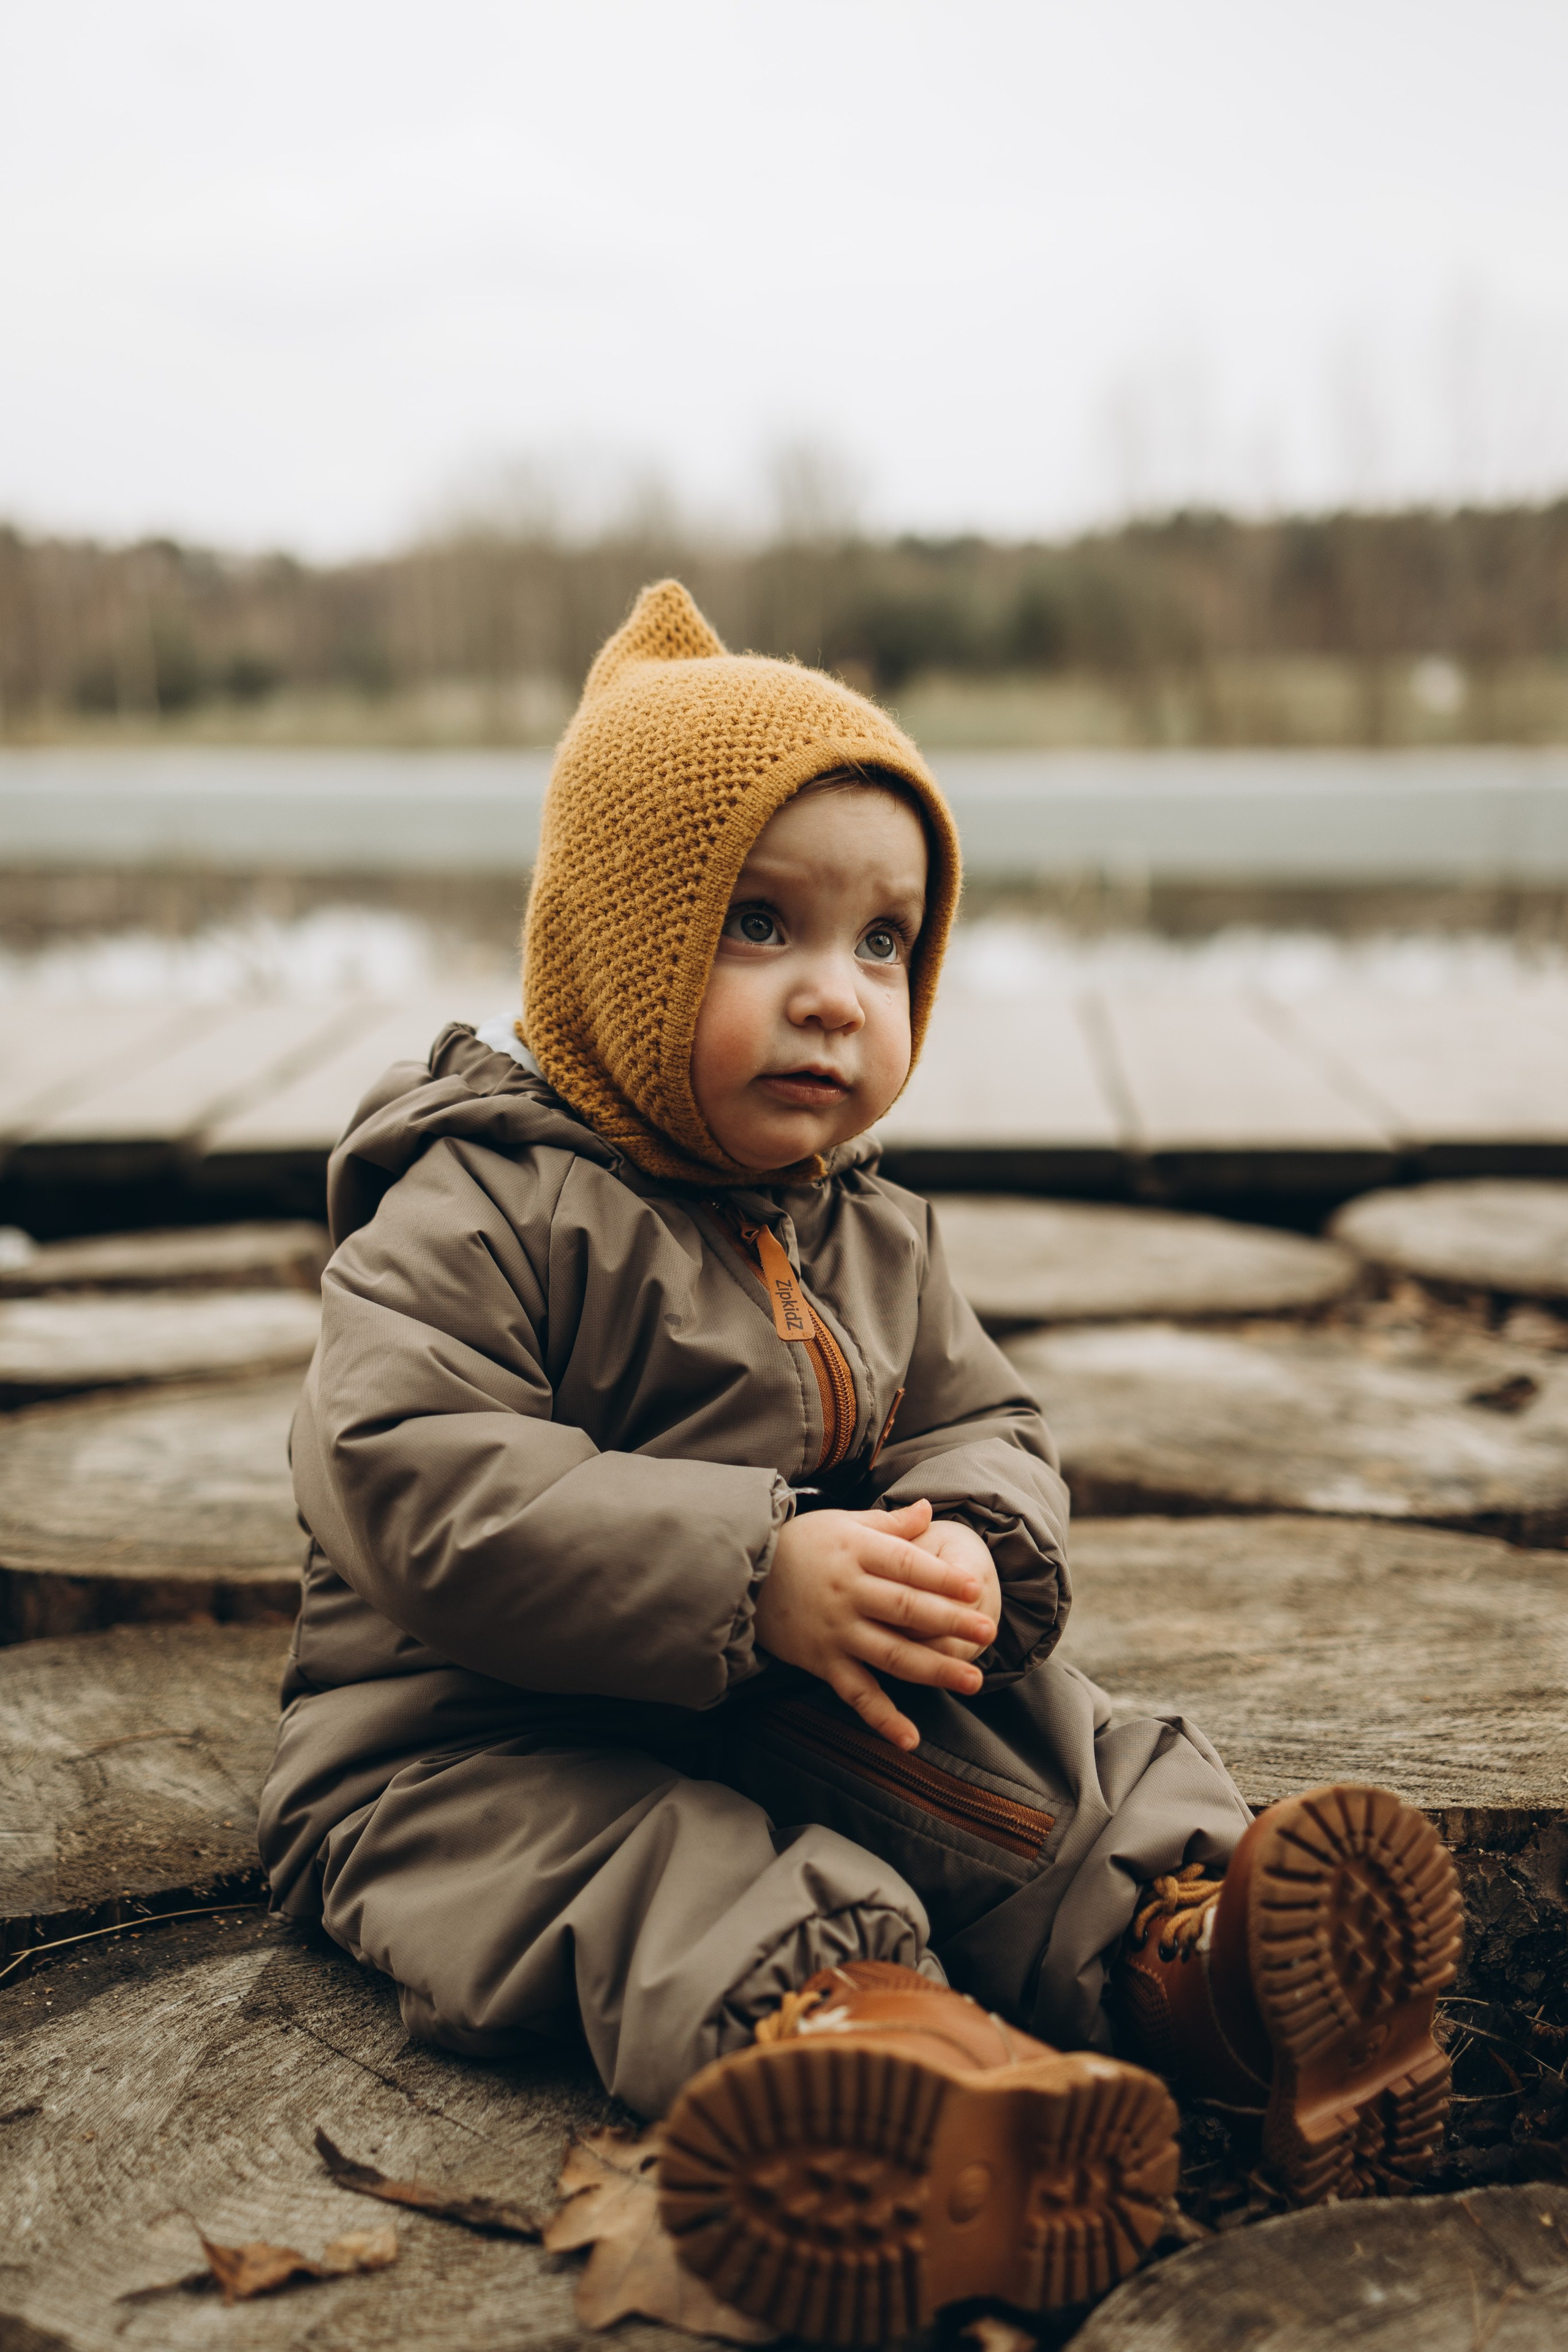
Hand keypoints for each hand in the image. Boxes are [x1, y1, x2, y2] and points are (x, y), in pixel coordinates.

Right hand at [754, 1498, 996, 1749]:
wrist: (742, 1574)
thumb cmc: (802, 1543)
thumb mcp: (844, 1523)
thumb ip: (891, 1523)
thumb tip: (930, 1508)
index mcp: (856, 1552)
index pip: (906, 1565)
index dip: (941, 1577)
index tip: (974, 1588)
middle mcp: (848, 1593)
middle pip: (906, 1609)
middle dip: (950, 1622)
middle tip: (988, 1632)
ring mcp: (836, 1631)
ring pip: (891, 1654)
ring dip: (933, 1669)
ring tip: (971, 1680)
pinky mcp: (823, 1662)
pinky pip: (857, 1694)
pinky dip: (883, 1718)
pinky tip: (911, 1738)